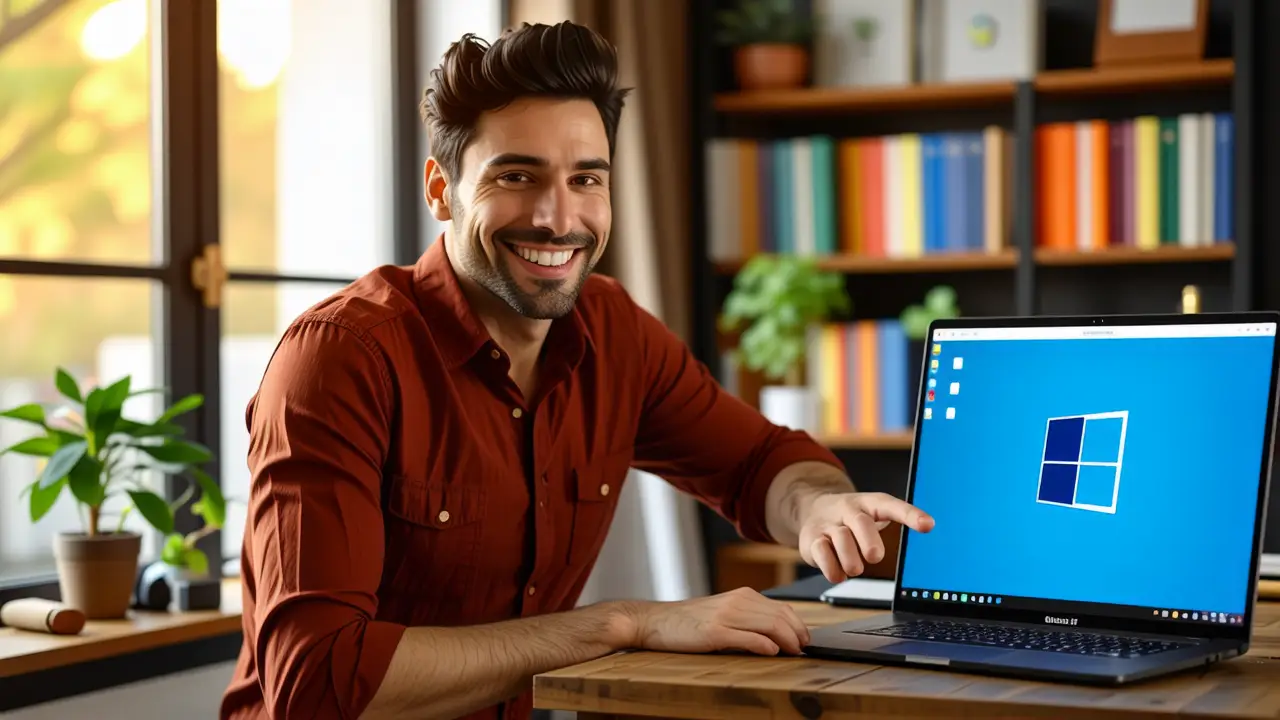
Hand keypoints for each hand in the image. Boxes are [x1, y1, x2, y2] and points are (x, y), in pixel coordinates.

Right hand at [626, 587, 811, 655]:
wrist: (655, 621)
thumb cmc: (689, 621)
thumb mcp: (723, 613)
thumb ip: (748, 618)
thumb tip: (778, 635)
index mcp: (742, 596)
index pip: (783, 608)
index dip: (799, 625)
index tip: (804, 640)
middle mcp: (737, 602)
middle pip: (781, 617)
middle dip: (797, 635)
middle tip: (802, 650)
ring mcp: (725, 616)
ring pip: (769, 626)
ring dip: (787, 641)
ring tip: (793, 653)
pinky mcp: (714, 633)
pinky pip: (746, 637)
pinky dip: (763, 645)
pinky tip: (772, 652)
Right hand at [798, 492, 933, 582]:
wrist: (811, 509)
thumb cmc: (851, 519)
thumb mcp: (872, 515)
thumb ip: (895, 521)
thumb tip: (924, 531)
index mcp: (869, 504)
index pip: (891, 505)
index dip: (910, 515)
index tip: (928, 525)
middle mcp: (848, 510)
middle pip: (860, 522)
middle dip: (870, 541)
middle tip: (875, 557)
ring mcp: (828, 524)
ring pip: (840, 539)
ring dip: (851, 560)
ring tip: (855, 569)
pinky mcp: (811, 538)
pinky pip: (821, 553)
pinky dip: (832, 569)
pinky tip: (839, 573)